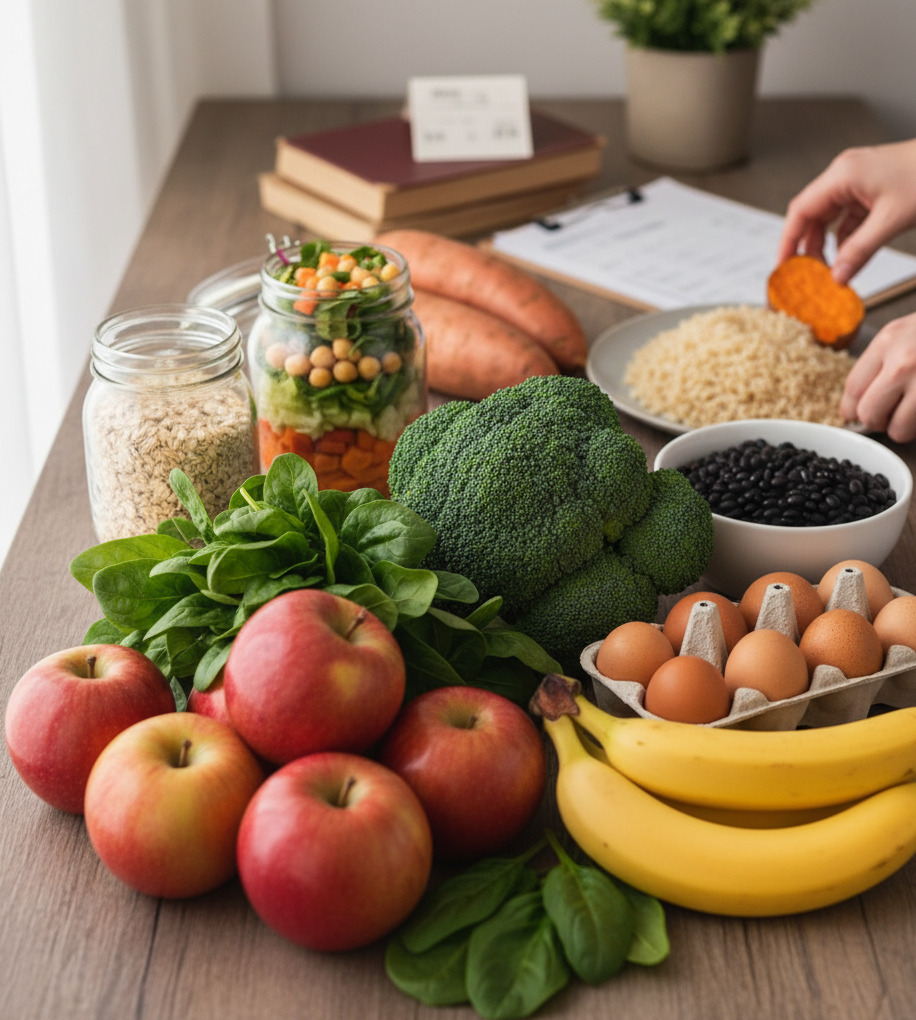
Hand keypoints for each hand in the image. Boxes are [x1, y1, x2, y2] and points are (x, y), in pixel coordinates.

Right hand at [777, 139, 915, 284]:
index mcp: (842, 175)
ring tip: (831, 268)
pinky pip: (850, 216)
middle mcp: (846, 175)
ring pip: (830, 217)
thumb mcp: (892, 220)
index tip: (783, 266)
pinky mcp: (873, 188)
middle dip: (808, 246)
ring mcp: (859, 180)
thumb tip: (837, 277)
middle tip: (808, 274)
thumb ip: (859, 251)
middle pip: (812, 215)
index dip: (788, 241)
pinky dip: (847, 237)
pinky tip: (852, 255)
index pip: (800, 211)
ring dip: (828, 243)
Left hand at [841, 312, 915, 442]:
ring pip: (898, 430)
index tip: (855, 413)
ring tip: (914, 412)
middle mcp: (904, 363)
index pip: (852, 389)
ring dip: (904, 428)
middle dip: (877, 420)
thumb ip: (879, 362)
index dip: (852, 408)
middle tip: (889, 413)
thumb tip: (855, 404)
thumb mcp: (903, 332)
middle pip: (869, 414)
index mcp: (888, 342)